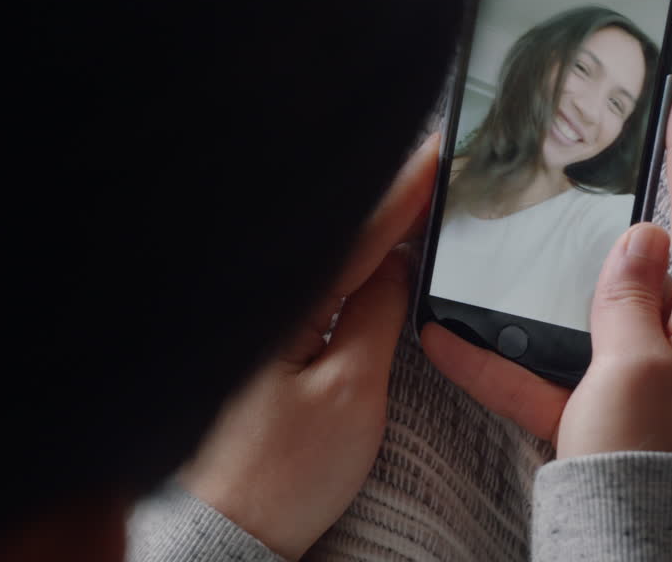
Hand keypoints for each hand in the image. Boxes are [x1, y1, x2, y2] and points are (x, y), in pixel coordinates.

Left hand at [178, 135, 437, 559]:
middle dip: (390, 194)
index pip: (357, 230)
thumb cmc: (283, 473)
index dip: (405, 188)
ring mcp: (265, 322)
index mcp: (285, 302)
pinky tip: (378, 253)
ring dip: (373, 225)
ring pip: (329, 256)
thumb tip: (398, 262)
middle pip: (339, 231)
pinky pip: (318, 287)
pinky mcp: (267, 346)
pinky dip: (353, 263)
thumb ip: (378, 316)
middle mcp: (269, 301)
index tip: (440, 148)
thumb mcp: (351, 393)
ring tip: (420, 191)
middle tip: (439, 157)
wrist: (231, 531)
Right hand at [422, 76, 671, 464]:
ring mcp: (641, 374)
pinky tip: (449, 339)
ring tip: (520, 228)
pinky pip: (550, 369)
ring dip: (546, 280)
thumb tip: (640, 236)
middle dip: (624, 199)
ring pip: (589, 306)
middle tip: (608, 141)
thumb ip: (630, 297)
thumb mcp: (636, 369)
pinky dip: (507, 358)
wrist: (623, 551)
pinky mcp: (599, 407)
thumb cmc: (646, 463)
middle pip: (649, 254)